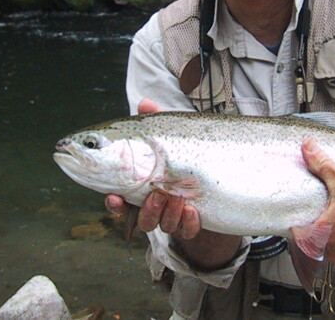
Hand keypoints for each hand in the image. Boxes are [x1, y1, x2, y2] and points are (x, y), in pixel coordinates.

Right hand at [104, 98, 201, 239]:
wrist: (220, 176)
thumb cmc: (184, 153)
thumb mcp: (170, 135)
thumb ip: (155, 121)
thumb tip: (145, 103)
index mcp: (142, 187)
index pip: (121, 200)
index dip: (114, 203)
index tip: (114, 197)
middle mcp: (155, 205)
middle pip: (142, 218)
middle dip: (147, 210)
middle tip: (156, 194)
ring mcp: (174, 215)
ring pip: (163, 225)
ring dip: (168, 213)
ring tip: (178, 197)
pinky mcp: (193, 223)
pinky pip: (187, 231)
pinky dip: (188, 223)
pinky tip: (192, 209)